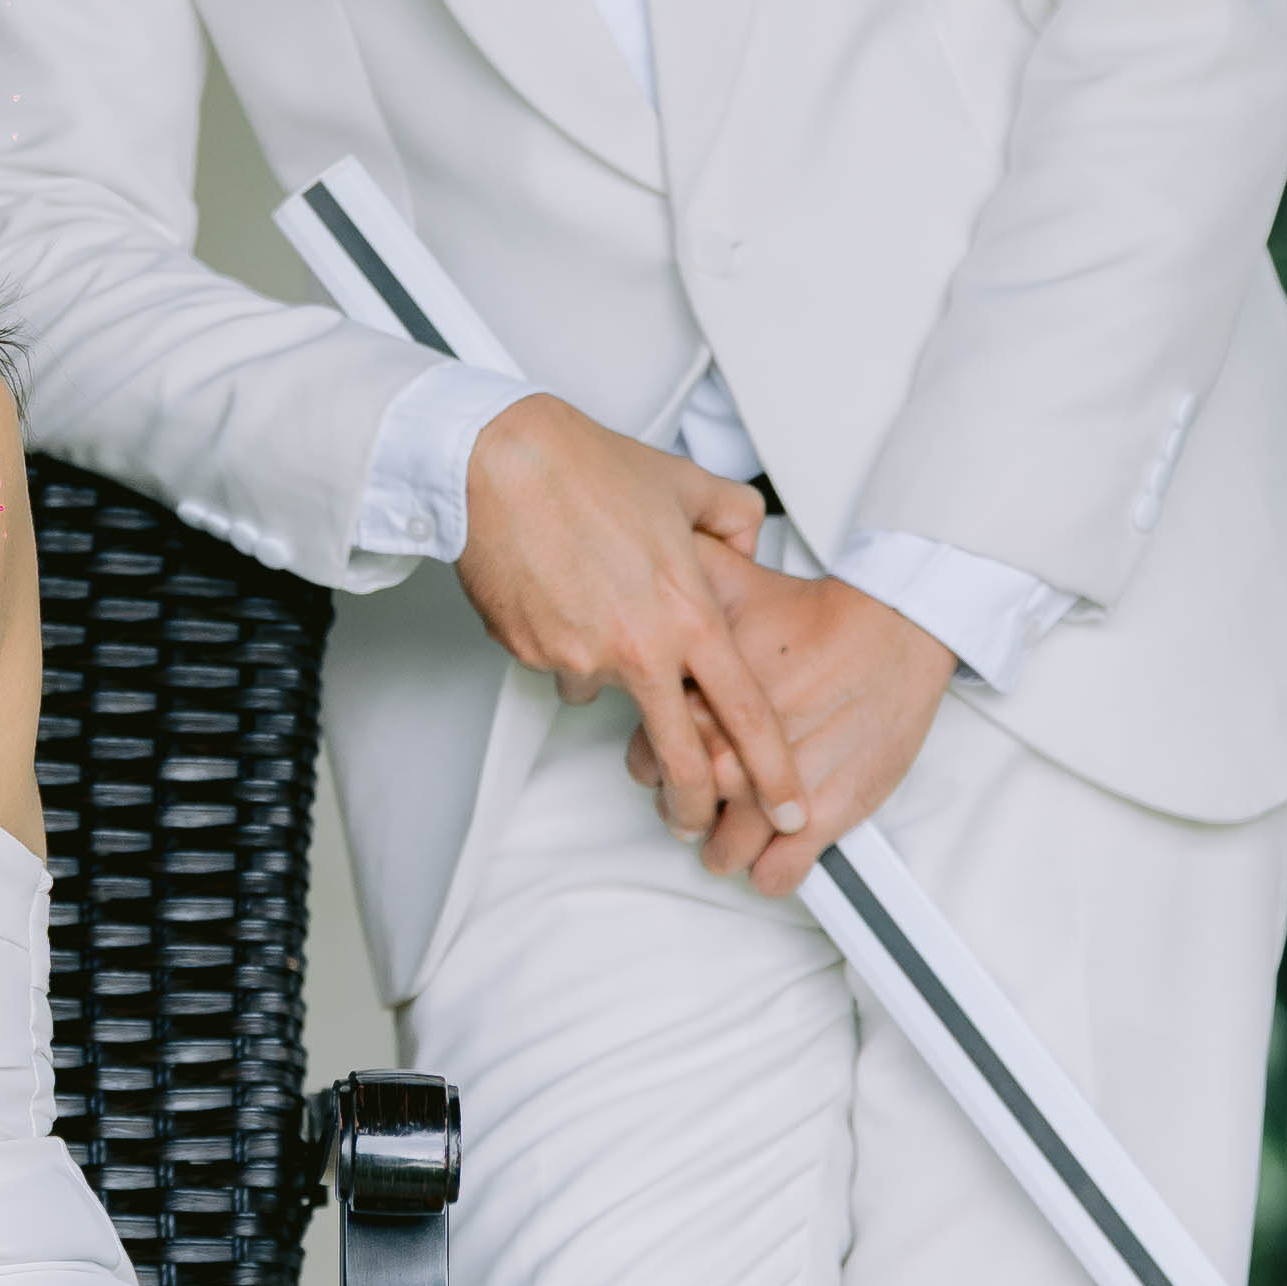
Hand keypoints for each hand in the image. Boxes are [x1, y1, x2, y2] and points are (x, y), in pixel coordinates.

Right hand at [456, 400, 806, 840]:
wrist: (499, 462)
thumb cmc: (589, 468)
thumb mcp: (687, 483)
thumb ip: (735, 521)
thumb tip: (750, 548)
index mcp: (690, 614)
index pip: (747, 714)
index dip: (774, 770)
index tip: (788, 806)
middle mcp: (640, 649)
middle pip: (681, 759)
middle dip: (694, 805)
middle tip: (698, 823)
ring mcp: (580, 659)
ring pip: (607, 696)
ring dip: (610, 675)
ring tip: (593, 604)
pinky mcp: (531, 657)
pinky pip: (559, 667)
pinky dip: (565, 645)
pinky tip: (558, 593)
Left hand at [669, 575, 958, 896]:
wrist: (895, 632)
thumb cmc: (816, 615)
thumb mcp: (730, 582)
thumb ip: (671, 582)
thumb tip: (638, 562)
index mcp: (699, 705)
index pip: (645, 761)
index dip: (661, 762)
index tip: (681, 759)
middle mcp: (731, 753)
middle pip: (682, 810)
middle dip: (692, 808)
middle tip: (713, 794)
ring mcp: (773, 794)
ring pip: (724, 852)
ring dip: (729, 846)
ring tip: (744, 826)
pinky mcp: (822, 820)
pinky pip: (775, 876)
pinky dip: (772, 871)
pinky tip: (779, 849)